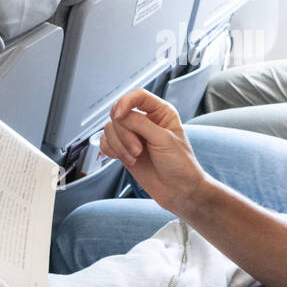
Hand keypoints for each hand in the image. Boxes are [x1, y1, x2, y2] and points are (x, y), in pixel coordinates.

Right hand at [98, 89, 209, 216]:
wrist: (179, 191)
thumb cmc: (180, 165)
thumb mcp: (164, 140)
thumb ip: (140, 123)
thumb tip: (120, 114)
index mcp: (160, 112)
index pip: (137, 96)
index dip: (125, 102)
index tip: (119, 116)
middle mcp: (146, 120)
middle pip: (120, 114)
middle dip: (124, 133)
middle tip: (138, 150)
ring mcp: (133, 136)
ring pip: (110, 129)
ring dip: (119, 145)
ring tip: (134, 157)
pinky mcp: (124, 150)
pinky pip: (106, 143)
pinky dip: (112, 151)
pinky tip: (127, 160)